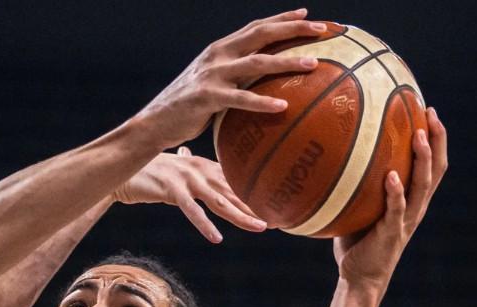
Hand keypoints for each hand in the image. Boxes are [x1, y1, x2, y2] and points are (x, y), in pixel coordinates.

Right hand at [114, 147, 267, 242]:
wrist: (122, 167)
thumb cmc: (147, 168)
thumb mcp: (171, 164)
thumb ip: (183, 160)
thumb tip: (184, 149)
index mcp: (203, 165)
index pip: (235, 181)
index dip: (255, 194)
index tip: (275, 206)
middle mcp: (200, 170)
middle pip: (233, 191)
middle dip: (256, 206)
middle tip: (279, 219)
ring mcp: (187, 179)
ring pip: (219, 201)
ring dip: (240, 215)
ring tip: (260, 226)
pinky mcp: (172, 190)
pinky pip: (191, 211)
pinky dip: (204, 224)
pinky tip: (216, 237)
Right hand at [137, 9, 324, 148]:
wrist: (154, 122)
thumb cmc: (187, 108)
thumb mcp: (211, 83)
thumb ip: (234, 77)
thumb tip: (264, 85)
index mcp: (219, 49)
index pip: (256, 27)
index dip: (282, 19)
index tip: (309, 15)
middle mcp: (217, 55)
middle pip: (261, 34)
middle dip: (293, 28)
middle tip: (322, 29)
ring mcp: (211, 74)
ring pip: (256, 62)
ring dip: (286, 61)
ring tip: (313, 64)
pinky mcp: (206, 97)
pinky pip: (240, 98)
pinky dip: (262, 102)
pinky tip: (282, 106)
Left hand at [335, 107, 447, 291]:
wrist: (360, 277)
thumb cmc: (356, 242)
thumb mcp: (358, 208)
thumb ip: (355, 185)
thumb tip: (332, 155)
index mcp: (411, 200)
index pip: (431, 164)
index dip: (436, 139)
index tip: (429, 111)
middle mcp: (415, 207)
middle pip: (436, 169)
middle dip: (437, 140)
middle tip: (431, 113)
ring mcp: (406, 220)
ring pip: (423, 185)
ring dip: (422, 159)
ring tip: (419, 135)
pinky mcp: (392, 233)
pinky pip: (397, 209)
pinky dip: (395, 192)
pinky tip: (391, 176)